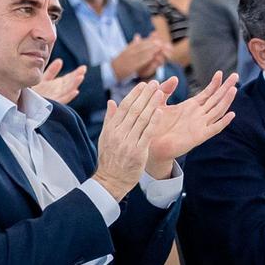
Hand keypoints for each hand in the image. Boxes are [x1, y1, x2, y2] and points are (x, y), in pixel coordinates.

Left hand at [33, 60, 88, 106]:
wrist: (24, 103)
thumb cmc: (34, 92)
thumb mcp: (43, 79)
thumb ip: (52, 71)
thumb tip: (60, 61)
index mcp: (57, 85)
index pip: (69, 78)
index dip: (76, 73)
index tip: (83, 68)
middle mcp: (58, 91)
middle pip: (70, 83)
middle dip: (77, 77)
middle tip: (84, 69)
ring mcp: (55, 98)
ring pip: (67, 90)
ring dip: (74, 84)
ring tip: (80, 77)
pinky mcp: (51, 104)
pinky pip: (61, 100)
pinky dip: (69, 96)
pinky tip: (75, 91)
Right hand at [92, 79, 167, 201]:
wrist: (111, 180)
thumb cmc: (109, 159)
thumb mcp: (105, 138)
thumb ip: (109, 119)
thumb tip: (112, 102)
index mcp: (111, 129)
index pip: (124, 107)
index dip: (134, 94)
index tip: (143, 84)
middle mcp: (118, 134)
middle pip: (134, 110)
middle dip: (145, 95)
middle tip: (154, 83)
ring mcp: (128, 142)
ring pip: (142, 119)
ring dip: (152, 104)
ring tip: (160, 92)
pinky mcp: (137, 152)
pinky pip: (147, 134)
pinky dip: (153, 122)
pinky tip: (160, 111)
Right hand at [111, 34, 167, 81]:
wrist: (110, 71)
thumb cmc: (119, 62)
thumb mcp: (125, 51)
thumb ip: (133, 44)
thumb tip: (138, 35)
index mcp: (128, 49)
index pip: (139, 43)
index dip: (149, 40)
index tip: (157, 39)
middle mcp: (128, 53)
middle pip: (141, 47)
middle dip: (151, 44)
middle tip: (160, 42)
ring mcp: (129, 59)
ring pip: (141, 53)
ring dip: (150, 50)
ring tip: (159, 47)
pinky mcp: (130, 67)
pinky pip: (139, 62)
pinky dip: (145, 58)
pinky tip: (152, 57)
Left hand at [145, 72, 235, 172]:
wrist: (151, 144)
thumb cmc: (154, 125)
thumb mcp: (159, 104)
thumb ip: (165, 90)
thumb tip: (175, 78)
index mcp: (190, 107)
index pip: (207, 93)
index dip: (214, 83)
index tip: (220, 72)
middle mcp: (198, 115)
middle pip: (216, 99)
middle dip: (226, 87)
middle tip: (235, 75)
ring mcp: (200, 125)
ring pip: (218, 111)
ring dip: (226, 100)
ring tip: (233, 89)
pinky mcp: (199, 136)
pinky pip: (214, 128)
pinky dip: (223, 122)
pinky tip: (231, 114)